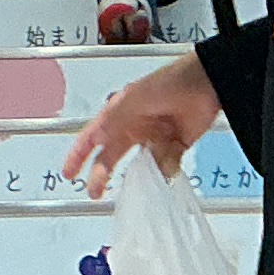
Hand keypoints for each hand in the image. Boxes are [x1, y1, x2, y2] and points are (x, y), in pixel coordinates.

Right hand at [61, 52, 219, 197]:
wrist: (204, 85)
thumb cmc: (167, 82)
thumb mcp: (132, 100)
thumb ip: (115, 122)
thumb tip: (101, 144)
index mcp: (119, 114)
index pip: (92, 137)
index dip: (78, 155)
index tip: (69, 173)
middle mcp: (134, 128)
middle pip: (112, 157)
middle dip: (102, 175)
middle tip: (95, 192)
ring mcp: (154, 138)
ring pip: (141, 165)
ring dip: (142, 173)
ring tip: (144, 177)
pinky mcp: (175, 146)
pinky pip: (166, 166)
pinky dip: (167, 169)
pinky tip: (169, 161)